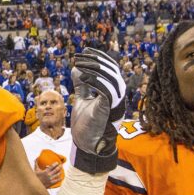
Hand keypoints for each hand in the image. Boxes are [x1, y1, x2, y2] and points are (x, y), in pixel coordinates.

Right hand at [35, 162, 61, 187]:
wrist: (35, 185)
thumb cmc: (35, 177)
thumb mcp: (36, 170)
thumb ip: (36, 164)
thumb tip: (36, 159)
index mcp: (46, 171)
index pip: (52, 166)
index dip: (55, 164)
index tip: (57, 162)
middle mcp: (49, 175)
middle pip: (56, 170)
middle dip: (59, 167)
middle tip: (61, 165)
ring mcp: (51, 179)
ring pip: (57, 175)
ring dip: (60, 172)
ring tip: (60, 171)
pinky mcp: (51, 183)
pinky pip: (57, 180)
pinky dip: (59, 179)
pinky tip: (61, 177)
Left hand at [71, 48, 125, 172]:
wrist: (87, 144)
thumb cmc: (86, 123)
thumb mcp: (82, 99)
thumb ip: (82, 85)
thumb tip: (76, 68)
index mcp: (112, 91)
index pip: (110, 68)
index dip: (99, 57)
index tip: (85, 51)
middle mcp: (117, 95)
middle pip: (112, 70)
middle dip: (95, 60)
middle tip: (79, 57)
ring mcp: (115, 102)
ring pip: (111, 78)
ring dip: (94, 69)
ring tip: (78, 65)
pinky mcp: (109, 109)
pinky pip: (107, 91)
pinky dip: (95, 81)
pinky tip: (82, 77)